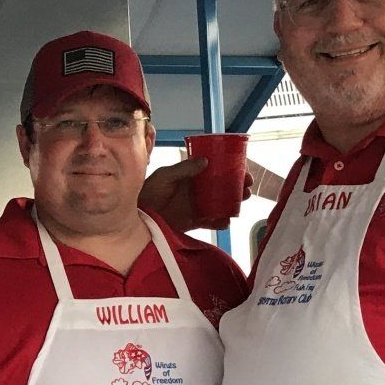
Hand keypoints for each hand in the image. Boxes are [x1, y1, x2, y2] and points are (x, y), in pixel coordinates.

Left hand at [138, 156, 252, 233]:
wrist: (137, 216)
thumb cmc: (147, 192)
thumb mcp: (164, 176)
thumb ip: (183, 169)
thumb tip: (205, 161)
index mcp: (191, 175)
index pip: (216, 170)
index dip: (232, 169)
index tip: (244, 170)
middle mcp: (197, 190)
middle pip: (223, 187)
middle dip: (238, 187)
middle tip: (247, 188)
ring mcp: (196, 206)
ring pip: (221, 204)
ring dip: (233, 203)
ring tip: (241, 202)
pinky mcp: (193, 222)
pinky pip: (211, 222)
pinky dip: (220, 222)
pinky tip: (226, 222)